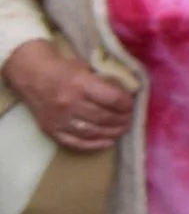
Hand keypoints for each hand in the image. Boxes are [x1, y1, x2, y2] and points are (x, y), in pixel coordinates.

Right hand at [1, 40, 132, 153]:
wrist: (31, 74)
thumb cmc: (63, 69)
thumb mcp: (85, 67)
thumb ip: (103, 81)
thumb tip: (126, 95)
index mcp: (80, 84)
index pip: (112, 99)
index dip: (126, 104)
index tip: (131, 105)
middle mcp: (69, 103)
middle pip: (104, 117)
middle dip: (122, 119)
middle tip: (129, 119)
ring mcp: (58, 119)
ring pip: (92, 132)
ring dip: (112, 133)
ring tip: (122, 129)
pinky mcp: (50, 130)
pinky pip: (75, 143)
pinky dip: (93, 145)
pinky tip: (107, 142)